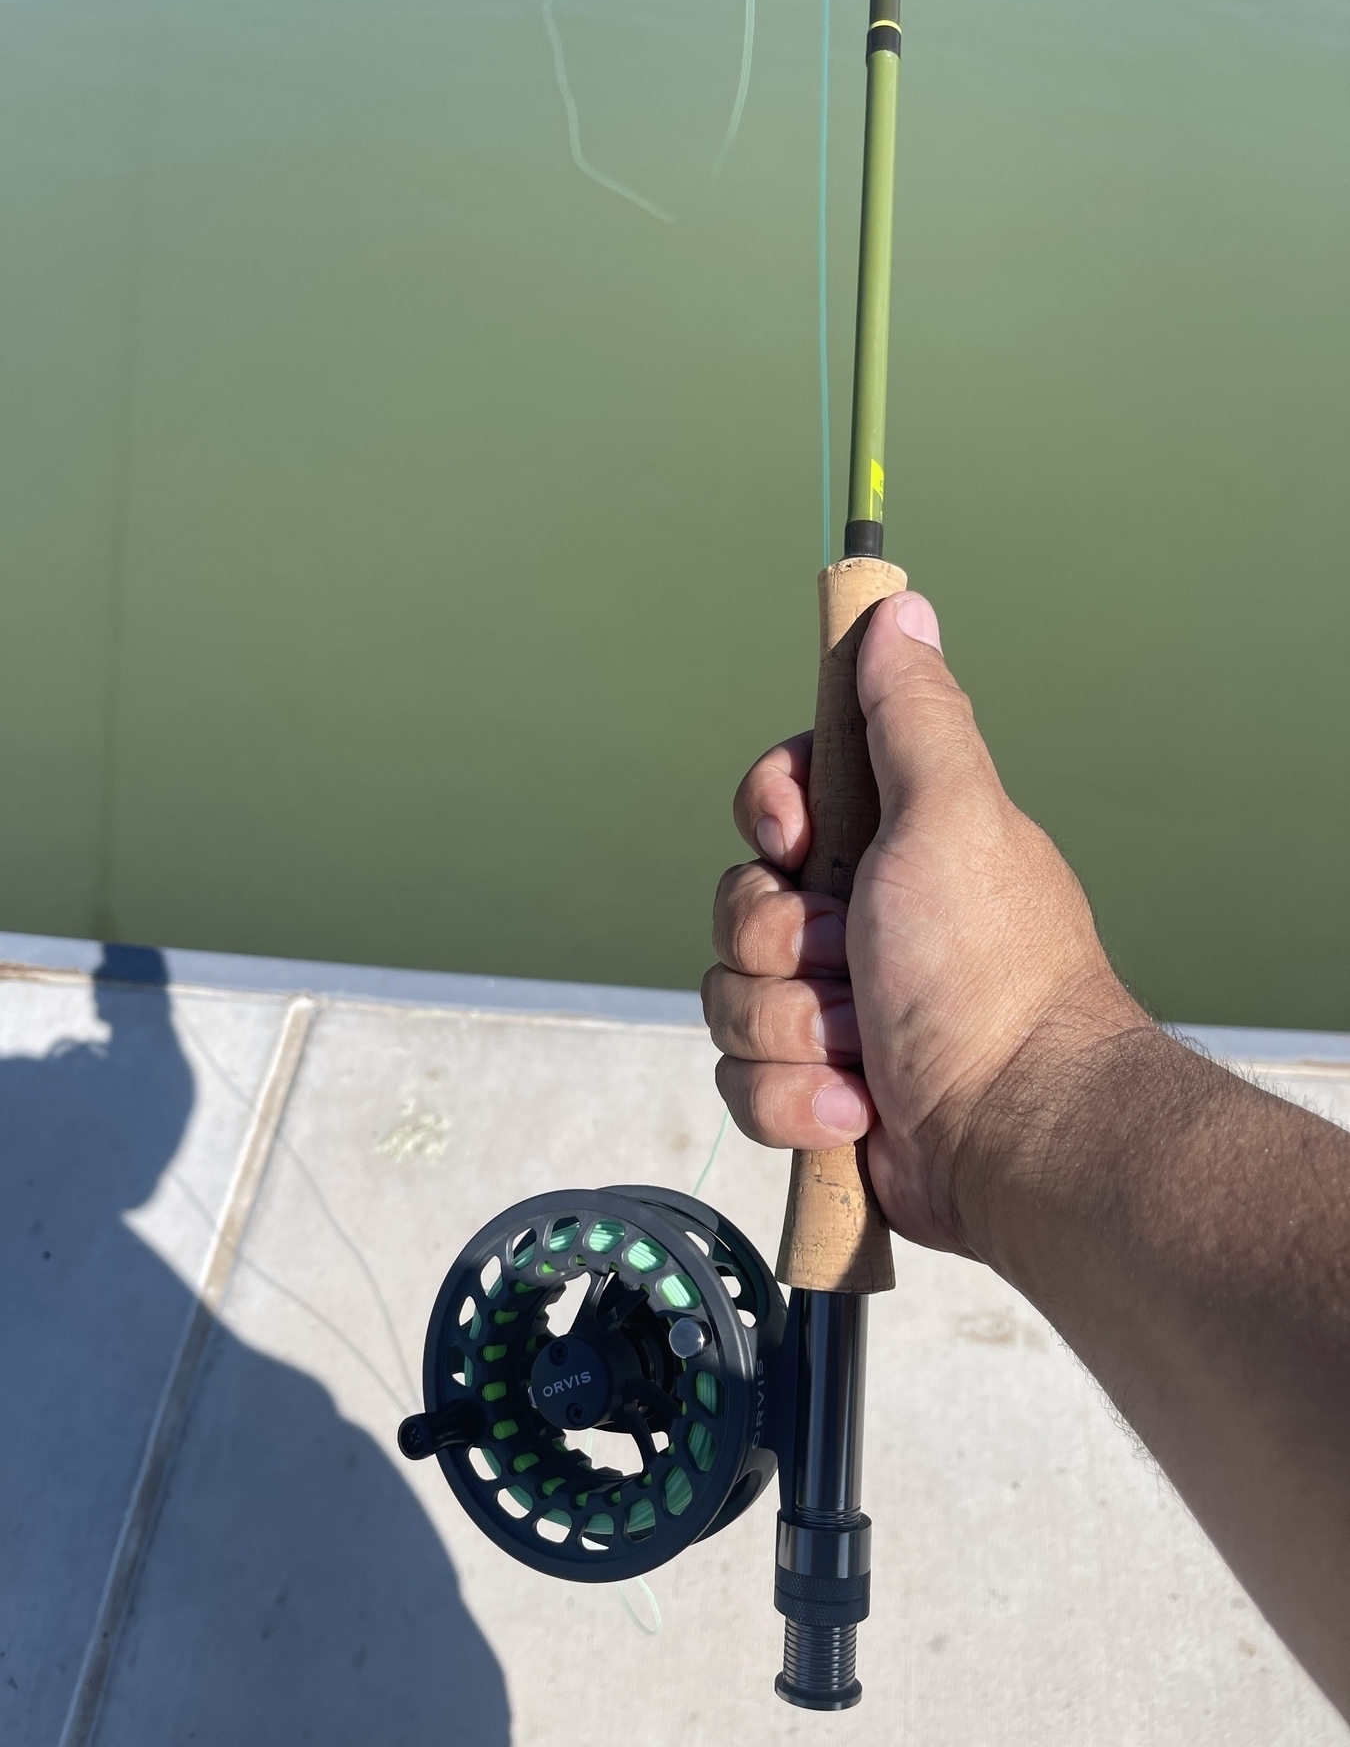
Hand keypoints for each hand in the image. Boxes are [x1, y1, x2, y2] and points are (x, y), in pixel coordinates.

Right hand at [702, 591, 1146, 1261]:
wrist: (1016, 1139)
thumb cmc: (988, 971)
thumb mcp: (952, 815)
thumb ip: (912, 715)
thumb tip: (899, 607)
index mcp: (894, 845)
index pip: (777, 798)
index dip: (770, 813)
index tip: (797, 838)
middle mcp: (861, 921)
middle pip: (738, 904)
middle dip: (780, 947)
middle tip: (853, 965)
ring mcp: (836, 1012)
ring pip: (729, 999)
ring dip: (790, 1034)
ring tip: (867, 1054)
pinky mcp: (819, 1094)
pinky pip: (743, 1082)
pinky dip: (796, 1103)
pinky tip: (860, 1112)